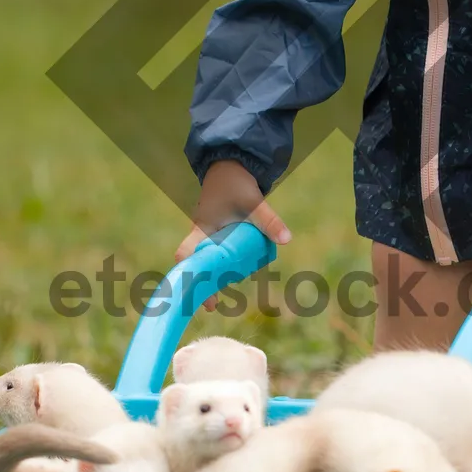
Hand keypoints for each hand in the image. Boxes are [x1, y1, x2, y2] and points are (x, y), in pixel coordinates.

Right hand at [174, 160, 290, 309]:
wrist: (231, 165)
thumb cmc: (236, 183)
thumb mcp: (253, 202)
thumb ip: (268, 220)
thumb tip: (286, 240)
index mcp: (202, 229)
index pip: (185, 254)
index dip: (187, 274)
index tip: (197, 291)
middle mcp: (202, 235)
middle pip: (195, 265)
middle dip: (202, 284)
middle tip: (212, 305)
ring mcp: (209, 236)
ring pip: (207, 262)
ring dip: (213, 277)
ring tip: (221, 297)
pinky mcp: (218, 235)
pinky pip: (217, 255)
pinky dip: (223, 267)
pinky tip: (236, 276)